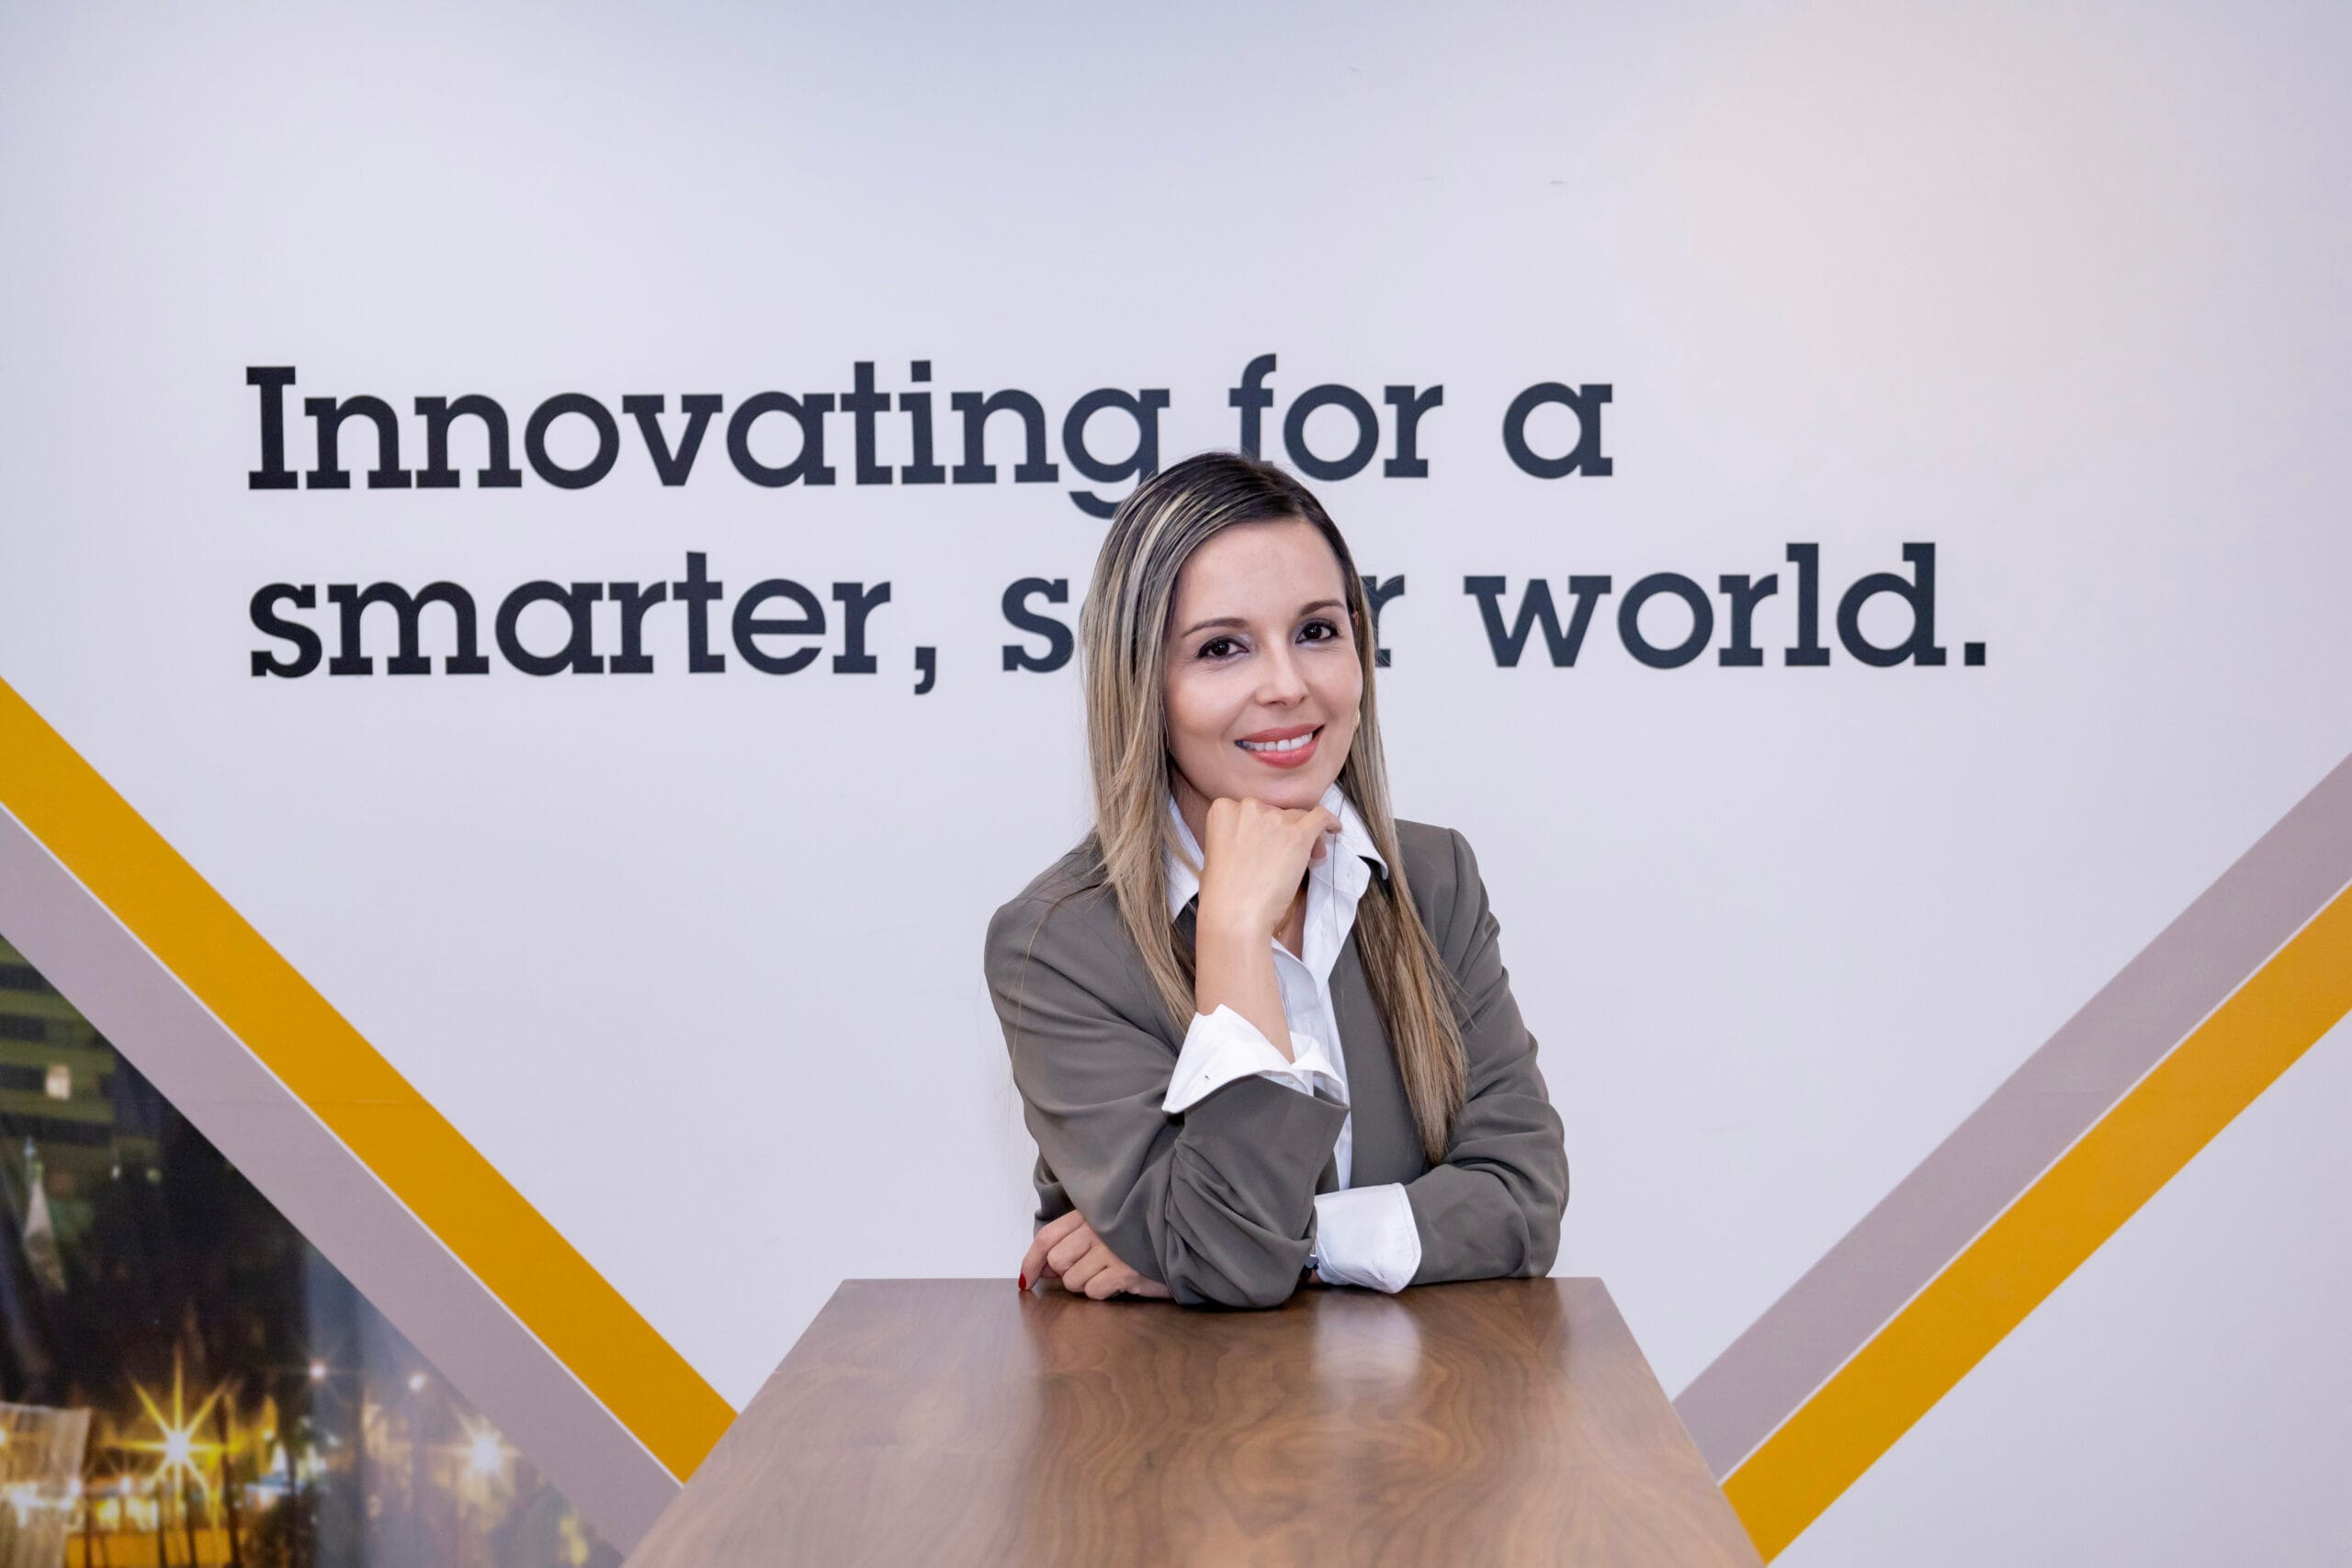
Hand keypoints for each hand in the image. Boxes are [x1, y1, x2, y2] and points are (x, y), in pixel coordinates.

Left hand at [1019, 1210, 1172, 1299]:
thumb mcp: (1103, 1227)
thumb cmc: (1138, 1235)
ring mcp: (1111, 1249)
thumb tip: (1042, 1269)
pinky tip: (1120, 1280)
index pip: (1046, 1237)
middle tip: (1086, 1271)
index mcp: (1088, 1214)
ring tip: (1108, 1273)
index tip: (1026, 1280)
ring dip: (1086, 1284)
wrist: (1181, 1237)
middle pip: (1057, 1261)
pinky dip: (1103, 1291)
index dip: (1030, 1261)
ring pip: (1074, 1280)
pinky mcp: (1125, 1270)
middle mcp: (1097, 1228)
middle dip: (1065, 1273)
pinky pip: (1094, 1291)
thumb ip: (1071, 1241)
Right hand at [1195, 796, 1340, 943]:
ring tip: (1306, 858)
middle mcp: (1249, 808)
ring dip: (1303, 834)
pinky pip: (1320, 816)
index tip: (1269, 841)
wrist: (1235, 914)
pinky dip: (1329, 821)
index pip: (1252, 809)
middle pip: (1275, 811)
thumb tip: (1265, 839)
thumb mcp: (1216, 852)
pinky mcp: (1298, 835)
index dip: (1263, 827)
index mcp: (1224, 810)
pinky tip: (1333, 828)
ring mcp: (1274, 820)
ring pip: (1297, 817)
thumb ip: (1236, 835)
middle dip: (1283, 830)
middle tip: (1287, 855)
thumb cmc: (1223, 893)